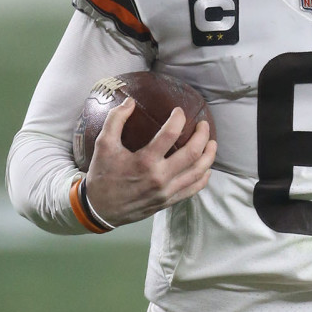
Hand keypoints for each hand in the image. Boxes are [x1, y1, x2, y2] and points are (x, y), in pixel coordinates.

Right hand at [84, 97, 216, 225]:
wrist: (99, 209)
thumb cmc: (102, 175)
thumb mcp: (103, 144)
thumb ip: (116, 120)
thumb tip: (130, 102)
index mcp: (144, 162)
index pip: (170, 134)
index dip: (178, 119)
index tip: (179, 111)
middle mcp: (159, 178)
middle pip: (192, 153)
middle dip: (202, 135)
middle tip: (203, 125)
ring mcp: (166, 192)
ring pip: (198, 172)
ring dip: (209, 155)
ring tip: (212, 142)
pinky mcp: (168, 202)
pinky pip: (193, 189)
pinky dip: (203, 177)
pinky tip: (206, 168)